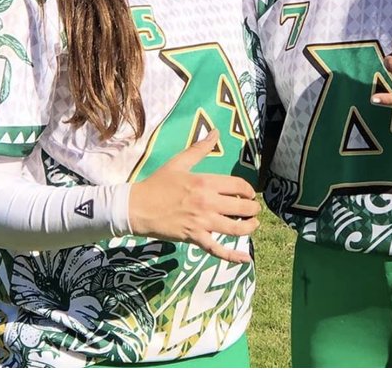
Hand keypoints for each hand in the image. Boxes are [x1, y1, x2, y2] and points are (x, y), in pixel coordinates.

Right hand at [128, 129, 259, 262]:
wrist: (138, 207)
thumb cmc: (158, 183)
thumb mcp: (179, 162)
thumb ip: (200, 148)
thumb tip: (215, 131)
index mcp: (205, 183)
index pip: (238, 186)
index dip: (248, 190)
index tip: (249, 193)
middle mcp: (208, 203)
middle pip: (241, 207)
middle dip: (252, 209)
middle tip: (254, 209)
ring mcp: (202, 223)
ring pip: (234, 229)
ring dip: (249, 227)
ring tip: (253, 224)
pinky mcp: (195, 238)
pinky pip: (217, 250)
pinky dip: (232, 256)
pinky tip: (245, 259)